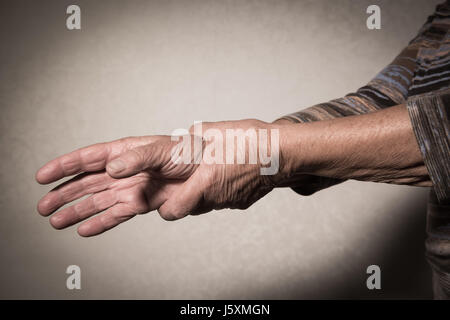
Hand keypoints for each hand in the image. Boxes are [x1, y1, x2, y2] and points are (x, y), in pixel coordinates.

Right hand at [36, 120, 276, 236]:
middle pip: (98, 180)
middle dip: (69, 193)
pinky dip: (109, 222)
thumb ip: (152, 162)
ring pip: (110, 200)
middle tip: (42, 206)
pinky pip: (131, 214)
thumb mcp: (190, 149)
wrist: (256, 165)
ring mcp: (155, 187)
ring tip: (58, 221)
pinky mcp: (166, 202)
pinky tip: (90, 229)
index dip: (70, 165)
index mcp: (148, 149)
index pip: (100, 155)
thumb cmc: (228, 148)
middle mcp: (146, 168)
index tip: (44, 174)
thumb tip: (121, 175)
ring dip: (83, 211)